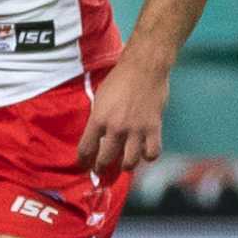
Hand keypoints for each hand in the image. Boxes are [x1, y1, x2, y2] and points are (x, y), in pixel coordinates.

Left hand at [76, 58, 167, 176]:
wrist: (144, 68)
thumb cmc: (119, 80)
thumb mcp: (100, 99)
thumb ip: (98, 119)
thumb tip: (98, 136)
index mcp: (98, 119)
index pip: (86, 148)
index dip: (83, 161)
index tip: (84, 165)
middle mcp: (116, 128)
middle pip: (105, 159)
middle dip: (101, 167)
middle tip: (101, 169)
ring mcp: (136, 129)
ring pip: (129, 162)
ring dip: (125, 166)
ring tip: (124, 163)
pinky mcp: (154, 128)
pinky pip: (152, 153)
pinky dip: (149, 156)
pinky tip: (145, 152)